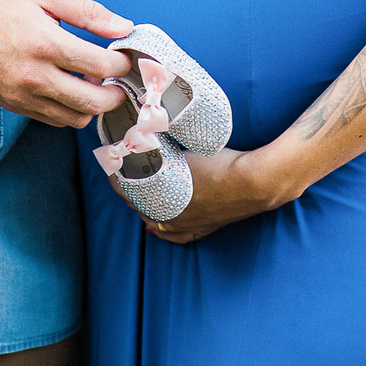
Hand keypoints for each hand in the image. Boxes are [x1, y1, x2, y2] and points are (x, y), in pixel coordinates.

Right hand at [0, 0, 132, 127]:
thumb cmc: (4, 7)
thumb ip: (88, 11)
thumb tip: (122, 27)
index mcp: (46, 43)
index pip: (100, 65)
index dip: (121, 63)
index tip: (124, 57)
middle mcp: (37, 76)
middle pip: (93, 102)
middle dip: (116, 94)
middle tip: (119, 80)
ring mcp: (27, 96)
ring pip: (77, 118)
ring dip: (94, 105)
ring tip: (95, 85)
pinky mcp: (19, 107)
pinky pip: (57, 121)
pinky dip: (72, 111)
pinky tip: (73, 90)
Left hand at [127, 148, 284, 244]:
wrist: (253, 181)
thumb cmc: (222, 161)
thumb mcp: (189, 147)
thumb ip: (168, 142)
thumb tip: (151, 130)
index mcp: (164, 194)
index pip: (127, 186)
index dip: (117, 172)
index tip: (112, 160)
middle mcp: (170, 214)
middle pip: (138, 202)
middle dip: (128, 186)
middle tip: (123, 171)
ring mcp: (186, 224)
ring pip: (153, 220)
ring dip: (142, 206)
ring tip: (135, 194)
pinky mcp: (203, 228)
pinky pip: (175, 236)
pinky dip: (161, 231)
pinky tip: (153, 228)